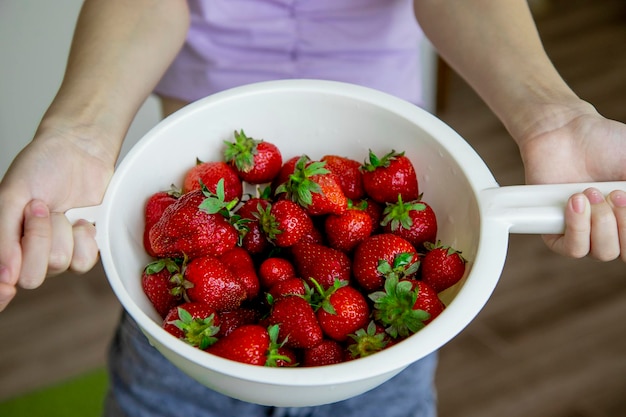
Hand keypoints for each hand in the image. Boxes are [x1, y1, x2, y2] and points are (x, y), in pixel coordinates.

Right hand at [0, 126, 114, 310]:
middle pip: (32, 277)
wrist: (78, 151)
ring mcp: (58, 252)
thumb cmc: (39, 168)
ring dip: (62, 231)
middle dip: (38, 239)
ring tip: (59, 210)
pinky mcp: (85, 248)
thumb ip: (3, 236)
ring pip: (60, 264)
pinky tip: (79, 219)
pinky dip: (83, 236)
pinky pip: (85, 261)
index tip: (8, 288)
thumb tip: (5, 276)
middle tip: (39, 211)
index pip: (1, 287)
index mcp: (6, 245)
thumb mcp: (11, 196)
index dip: (2, 295)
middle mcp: (30, 254)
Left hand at [518, 101, 625, 261]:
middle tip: (614, 193)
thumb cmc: (607, 145)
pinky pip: (573, 249)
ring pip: (602, 252)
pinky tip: (575, 202)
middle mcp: (611, 230)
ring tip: (589, 192)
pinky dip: (578, 228)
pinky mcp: (555, 231)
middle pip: (624, 253)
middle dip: (623, 222)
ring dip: (601, 222)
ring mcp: (584, 232)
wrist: (566, 132)